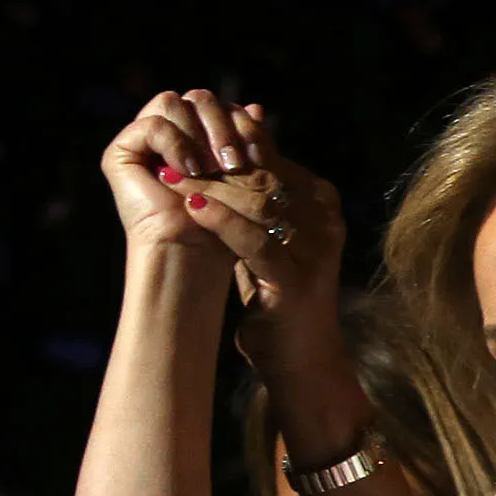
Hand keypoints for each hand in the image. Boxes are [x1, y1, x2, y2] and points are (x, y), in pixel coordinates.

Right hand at [99, 89, 246, 258]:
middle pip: (198, 98)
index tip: (258, 157)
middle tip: (233, 164)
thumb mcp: (244, 173)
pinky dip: (174, 143)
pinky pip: (149, 124)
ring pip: (171, 102)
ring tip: (209, 169)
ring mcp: (142, 141)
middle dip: (223, 126)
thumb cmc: (223, 220)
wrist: (193, 253)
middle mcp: (166, 132)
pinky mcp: (120, 154)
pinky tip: (188, 170)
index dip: (242, 123)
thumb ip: (248, 139)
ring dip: (198, 134)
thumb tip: (256, 106)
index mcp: (194, 133)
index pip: (220, 103)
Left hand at [173, 103, 349, 384]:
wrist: (304, 358)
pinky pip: (254, 240)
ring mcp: (315, 248)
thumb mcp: (272, 237)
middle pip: (264, 175)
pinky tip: (192, 207)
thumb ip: (257, 196)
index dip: (229, 143)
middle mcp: (325, 219)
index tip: (186, 137)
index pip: (273, 157)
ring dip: (209, 186)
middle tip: (171, 151)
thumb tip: (230, 150)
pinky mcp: (296, 278)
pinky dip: (221, 220)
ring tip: (170, 175)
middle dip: (213, 160)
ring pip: (258, 202)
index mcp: (322, 202)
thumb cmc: (280, 294)